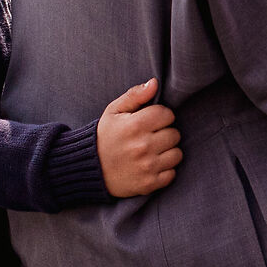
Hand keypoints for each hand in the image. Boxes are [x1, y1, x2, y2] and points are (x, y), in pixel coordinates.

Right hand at [98, 79, 181, 198]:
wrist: (89, 168)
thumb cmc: (105, 136)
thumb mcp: (114, 111)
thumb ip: (135, 95)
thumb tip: (155, 83)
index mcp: (135, 126)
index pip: (167, 114)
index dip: (161, 116)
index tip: (150, 121)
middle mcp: (143, 146)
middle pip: (175, 134)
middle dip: (165, 133)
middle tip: (150, 137)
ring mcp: (147, 167)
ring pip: (177, 154)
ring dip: (167, 152)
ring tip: (152, 151)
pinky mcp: (149, 184)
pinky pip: (172, 174)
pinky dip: (165, 170)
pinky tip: (151, 165)